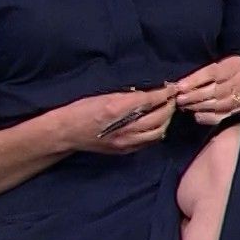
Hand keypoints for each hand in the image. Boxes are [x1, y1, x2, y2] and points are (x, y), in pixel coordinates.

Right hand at [61, 86, 176, 154]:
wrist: (67, 133)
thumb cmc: (82, 109)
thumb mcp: (104, 95)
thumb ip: (128, 95)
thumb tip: (149, 92)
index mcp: (117, 108)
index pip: (150, 100)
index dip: (164, 93)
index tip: (172, 88)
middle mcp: (125, 127)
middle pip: (159, 117)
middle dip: (169, 106)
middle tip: (172, 99)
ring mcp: (126, 142)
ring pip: (158, 132)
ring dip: (166, 120)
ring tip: (166, 111)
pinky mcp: (125, 150)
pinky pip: (149, 142)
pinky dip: (157, 131)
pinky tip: (157, 124)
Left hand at [173, 56, 239, 124]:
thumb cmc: (230, 71)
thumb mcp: (221, 63)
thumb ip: (206, 71)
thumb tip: (182, 82)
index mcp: (235, 65)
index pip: (212, 72)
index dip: (195, 80)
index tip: (179, 87)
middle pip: (215, 90)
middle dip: (194, 96)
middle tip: (179, 99)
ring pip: (218, 104)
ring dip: (198, 106)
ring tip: (185, 106)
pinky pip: (223, 116)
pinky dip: (208, 117)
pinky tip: (197, 116)